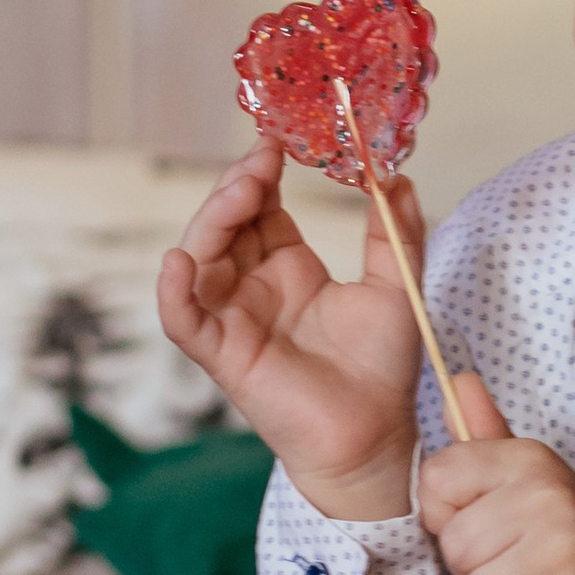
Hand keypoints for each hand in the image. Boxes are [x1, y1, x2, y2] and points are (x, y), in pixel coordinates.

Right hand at [156, 140, 428, 521]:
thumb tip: (399, 176)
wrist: (377, 436)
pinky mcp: (222, 355)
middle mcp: (254, 288)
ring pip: (199, 258)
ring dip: (211, 219)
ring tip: (241, 190)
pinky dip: (174, 292)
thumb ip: (395, 233)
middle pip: (225, 223)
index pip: (261, 207)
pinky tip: (179, 262)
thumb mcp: (397, 287)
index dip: (262, 171)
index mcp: (289, 268)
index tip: (278, 137)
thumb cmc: (383, 369)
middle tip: (262, 157)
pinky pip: (183, 321)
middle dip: (237, 186)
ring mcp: (233, 319)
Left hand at [419, 427, 574, 574]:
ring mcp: (564, 551)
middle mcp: (548, 497)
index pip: (436, 481)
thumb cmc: (562, 531)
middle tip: (513, 562)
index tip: (482, 521)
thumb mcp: (527, 476)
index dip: (446, 513)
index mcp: (528, 460)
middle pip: (454, 547)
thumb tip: (458, 380)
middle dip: (473, 568)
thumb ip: (484, 435)